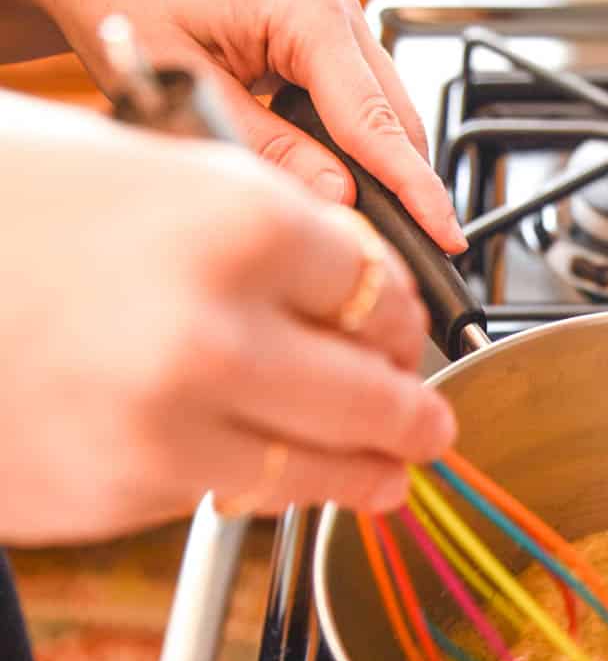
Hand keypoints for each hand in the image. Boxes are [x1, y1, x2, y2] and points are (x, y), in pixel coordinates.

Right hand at [0, 95, 456, 544]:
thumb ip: (246, 222)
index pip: (376, 284)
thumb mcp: (135, 164)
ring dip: (370, 471)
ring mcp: (172, 422)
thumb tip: (337, 278)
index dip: (398, 313)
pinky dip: (262, 487)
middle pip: (376, 388)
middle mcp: (217, 326)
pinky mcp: (124, 493)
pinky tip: (273, 477)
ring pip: (321, 465)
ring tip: (391, 473)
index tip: (401, 328)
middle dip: (413, 408)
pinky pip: (230, 496)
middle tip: (429, 418)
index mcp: (232, 218)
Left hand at [2, 0, 465, 252]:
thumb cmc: (125, 1)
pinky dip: (355, 148)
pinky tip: (341, 188)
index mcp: (308, 9)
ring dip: (382, 169)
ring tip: (379, 233)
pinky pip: (356, 103)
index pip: (375, 118)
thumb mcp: (189, 88)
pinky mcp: (319, 38)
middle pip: (396, 117)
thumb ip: (267, 148)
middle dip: (410, 185)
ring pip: (383, 113)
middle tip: (419, 256)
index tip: (445, 235)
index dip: (414, 186)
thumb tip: (337, 202)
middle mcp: (333, 7)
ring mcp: (332, 20)